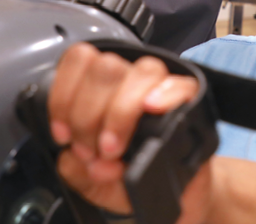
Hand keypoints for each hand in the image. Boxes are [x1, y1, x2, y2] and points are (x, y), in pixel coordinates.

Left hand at [46, 42, 205, 216]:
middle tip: (90, 151)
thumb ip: (77, 172)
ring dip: (121, 112)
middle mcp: (131, 81)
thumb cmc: (132, 180)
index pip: (79, 60)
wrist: (175, 195)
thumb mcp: (92, 183)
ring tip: (114, 149)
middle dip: (88, 115)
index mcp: (102, 88)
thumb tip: (81, 161)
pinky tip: (152, 109)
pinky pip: (183, 85)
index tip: (63, 134)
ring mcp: (163, 87)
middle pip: (105, 68)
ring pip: (142, 72)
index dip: (64, 96)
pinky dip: (166, 94)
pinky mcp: (192, 101)